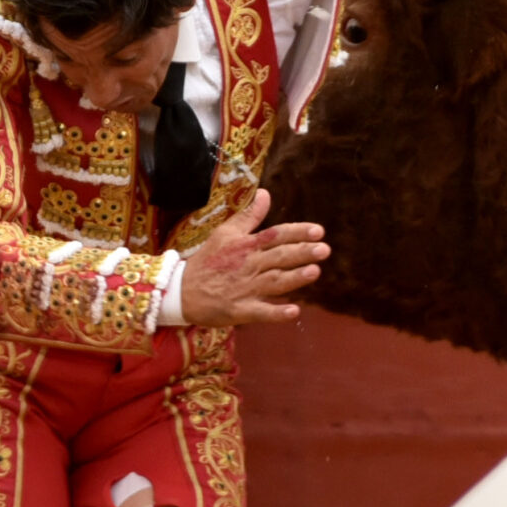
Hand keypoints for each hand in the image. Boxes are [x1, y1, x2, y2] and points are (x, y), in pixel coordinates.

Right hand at [175, 191, 330, 325]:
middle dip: (302, 253)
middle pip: (279, 257)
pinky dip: (277, 312)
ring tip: (314, 272)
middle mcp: (248, 265)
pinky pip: (261, 312)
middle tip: (325, 250)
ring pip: (274, 282)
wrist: (181, 291)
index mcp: (245, 245)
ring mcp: (245, 288)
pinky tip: (294, 311)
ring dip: (294, 278)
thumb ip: (249, 216)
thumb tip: (266, 194)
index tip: (319, 231)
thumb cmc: (207, 261)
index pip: (276, 235)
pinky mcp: (240, 310)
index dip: (297, 232)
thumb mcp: (225, 233)